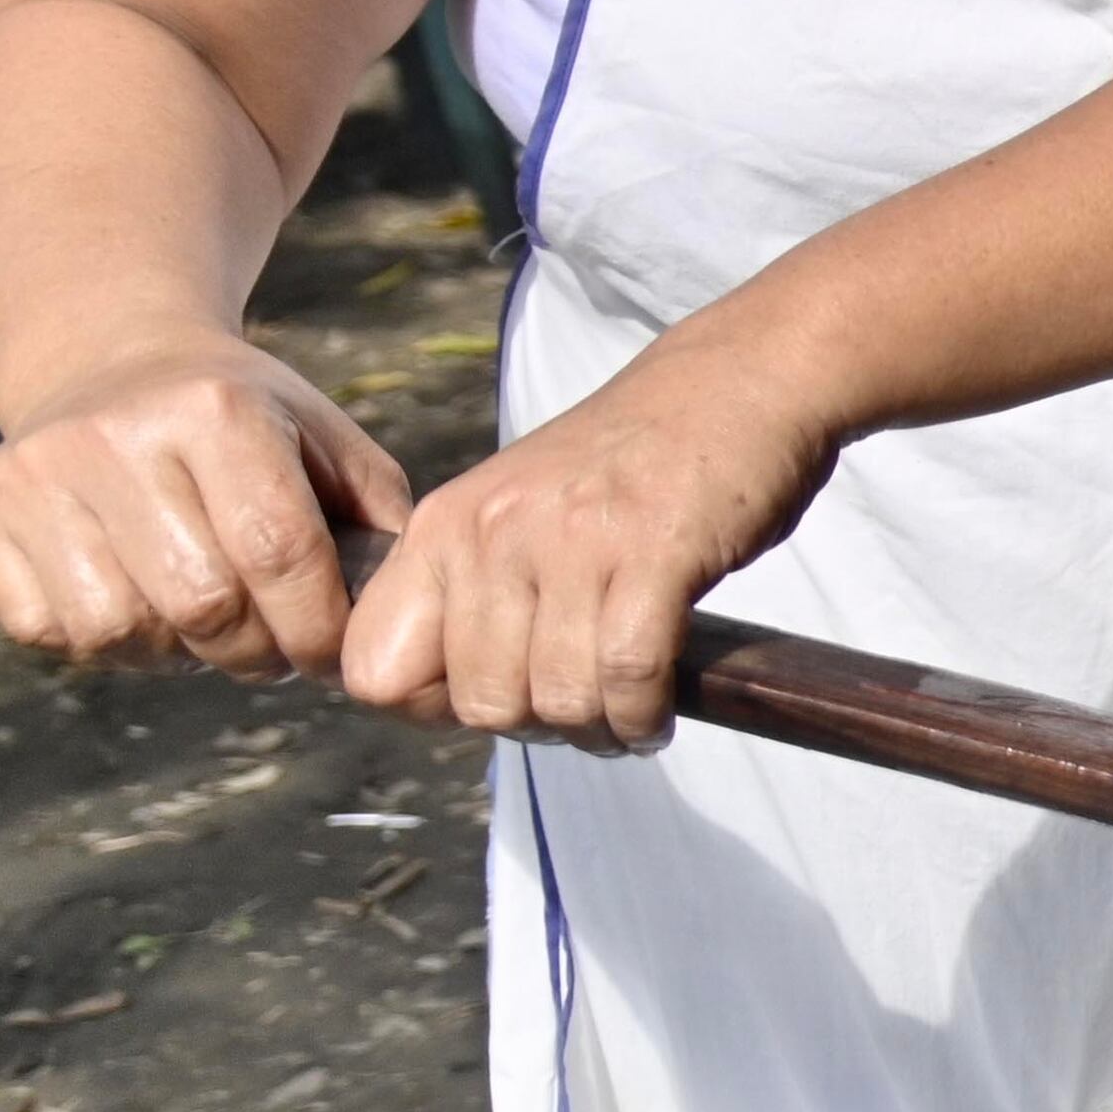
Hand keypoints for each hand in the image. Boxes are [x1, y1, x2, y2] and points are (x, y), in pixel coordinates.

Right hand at [0, 332, 410, 682]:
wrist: (112, 360)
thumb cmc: (243, 421)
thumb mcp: (324, 440)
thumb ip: (376, 522)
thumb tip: (390, 621)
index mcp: (215, 409)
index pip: (278, 552)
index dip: (316, 627)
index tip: (329, 653)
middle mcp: (115, 434)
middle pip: (201, 604)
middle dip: (254, 651)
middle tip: (272, 649)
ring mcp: (37, 471)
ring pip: (121, 631)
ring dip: (177, 652)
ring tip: (205, 620)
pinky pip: (51, 630)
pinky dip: (109, 644)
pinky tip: (140, 604)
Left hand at [339, 326, 842, 749]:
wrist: (737, 383)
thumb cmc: (628, 466)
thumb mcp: (514, 513)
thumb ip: (471, 593)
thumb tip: (450, 703)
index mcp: (443, 527)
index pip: (375, 669)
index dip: (430, 707)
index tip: (496, 692)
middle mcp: (493, 532)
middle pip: (483, 703)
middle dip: (538, 724)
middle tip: (581, 705)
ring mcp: (572, 540)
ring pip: (561, 700)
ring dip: (602, 728)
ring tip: (626, 709)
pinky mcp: (654, 552)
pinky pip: (629, 678)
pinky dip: (646, 716)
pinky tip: (658, 710)